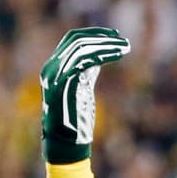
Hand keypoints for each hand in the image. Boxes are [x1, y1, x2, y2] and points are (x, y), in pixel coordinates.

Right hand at [40, 27, 129, 163]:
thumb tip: (97, 59)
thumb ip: (86, 73)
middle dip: (102, 37)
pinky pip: (84, 60)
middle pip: (76, 40)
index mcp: (54, 67)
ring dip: (106, 45)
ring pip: (81, 47)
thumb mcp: (81, 90)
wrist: (65, 143)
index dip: (93, 34)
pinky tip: (117, 55)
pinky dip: (102, 54)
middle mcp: (51, 68)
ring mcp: (56, 75)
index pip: (72, 40)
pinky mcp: (64, 83)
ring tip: (125, 47)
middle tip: (123, 41)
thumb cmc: (76, 120)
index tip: (114, 36)